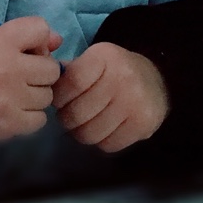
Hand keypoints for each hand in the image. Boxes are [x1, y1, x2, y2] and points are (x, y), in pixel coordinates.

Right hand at [0, 17, 61, 141]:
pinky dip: (28, 116)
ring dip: (33, 94)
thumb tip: (57, 41)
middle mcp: (7, 70)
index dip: (35, 39)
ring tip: (10, 94)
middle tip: (16, 75)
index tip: (22, 48)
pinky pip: (39, 120)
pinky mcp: (8, 126)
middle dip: (36, 70)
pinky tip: (9, 110)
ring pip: (47, 96)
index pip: (40, 29)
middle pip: (50, 67)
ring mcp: (9, 101)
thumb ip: (20, 37)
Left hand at [54, 42, 168, 151]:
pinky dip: (100, 141)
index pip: (71, 83)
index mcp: (104, 57)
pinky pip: (107, 145)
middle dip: (66, 119)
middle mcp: (122, 79)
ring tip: (84, 124)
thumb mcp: (94, 60)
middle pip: (77, 113)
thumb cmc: (115, 70)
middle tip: (69, 116)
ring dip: (80, 133)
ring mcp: (134, 104)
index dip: (59, 98)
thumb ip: (69, 72)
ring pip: (90, 133)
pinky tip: (103, 129)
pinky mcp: (143, 125)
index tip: (59, 101)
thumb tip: (44, 85)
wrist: (158, 80)